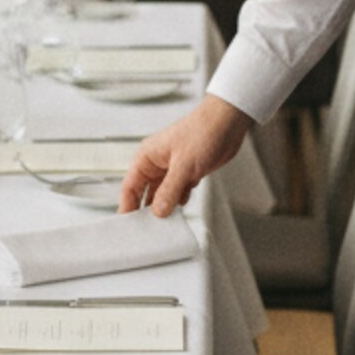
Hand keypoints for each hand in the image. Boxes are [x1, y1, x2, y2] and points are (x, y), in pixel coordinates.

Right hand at [120, 96, 253, 216]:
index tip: (128, 227)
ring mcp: (171, 169)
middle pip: (144, 194)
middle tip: (148, 232)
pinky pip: (177, 194)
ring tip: (165, 226)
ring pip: (161, 196)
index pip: (129, 187)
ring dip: (164, 208)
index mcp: (146, 157)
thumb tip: (158, 212)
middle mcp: (156, 164)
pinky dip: (179, 202)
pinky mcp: (186, 173)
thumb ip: (169, 190)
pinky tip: (181, 211)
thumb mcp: (184, 165)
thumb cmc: (202, 132)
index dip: (127, 207)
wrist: (228, 122)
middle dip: (146, 211)